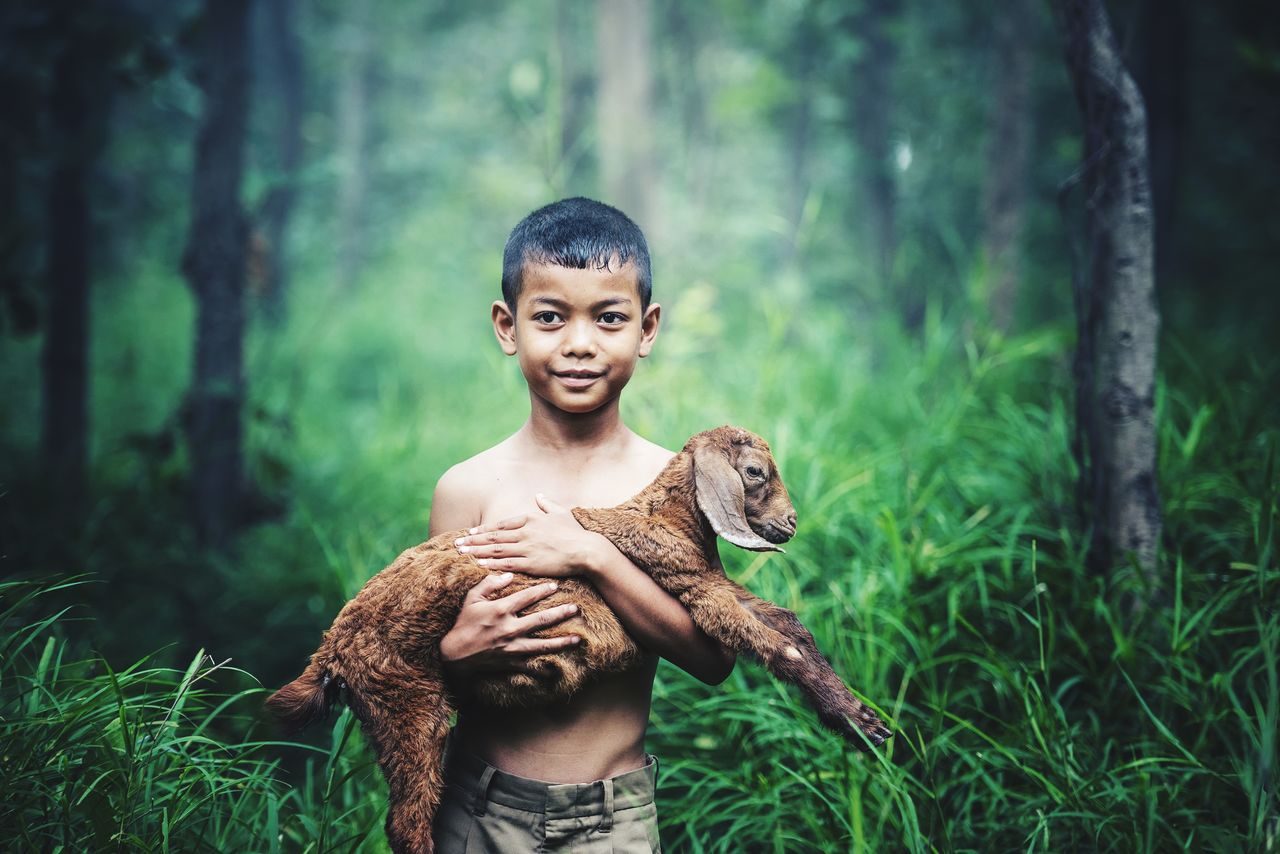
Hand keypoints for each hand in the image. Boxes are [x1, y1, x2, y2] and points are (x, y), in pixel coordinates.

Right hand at [439, 572, 580, 676]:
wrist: (454, 655)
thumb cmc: (463, 624)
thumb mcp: (472, 600)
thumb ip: (488, 585)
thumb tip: (508, 575)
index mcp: (500, 610)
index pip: (526, 597)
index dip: (542, 590)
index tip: (555, 586)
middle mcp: (509, 629)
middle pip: (541, 620)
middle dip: (560, 614)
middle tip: (575, 609)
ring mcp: (511, 647)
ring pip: (542, 645)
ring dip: (561, 642)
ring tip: (577, 639)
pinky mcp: (510, 663)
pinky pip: (530, 667)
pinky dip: (543, 670)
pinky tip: (556, 670)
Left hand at [453, 494, 609, 578]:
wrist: (587, 550)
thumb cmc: (575, 532)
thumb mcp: (561, 512)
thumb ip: (547, 504)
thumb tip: (539, 495)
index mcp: (530, 519)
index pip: (501, 524)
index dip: (483, 529)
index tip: (470, 532)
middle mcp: (525, 532)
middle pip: (493, 537)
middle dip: (473, 540)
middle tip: (456, 544)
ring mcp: (526, 548)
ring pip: (495, 549)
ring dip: (476, 551)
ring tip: (461, 554)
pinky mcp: (530, 564)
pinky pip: (506, 563)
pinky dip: (491, 563)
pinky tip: (478, 564)